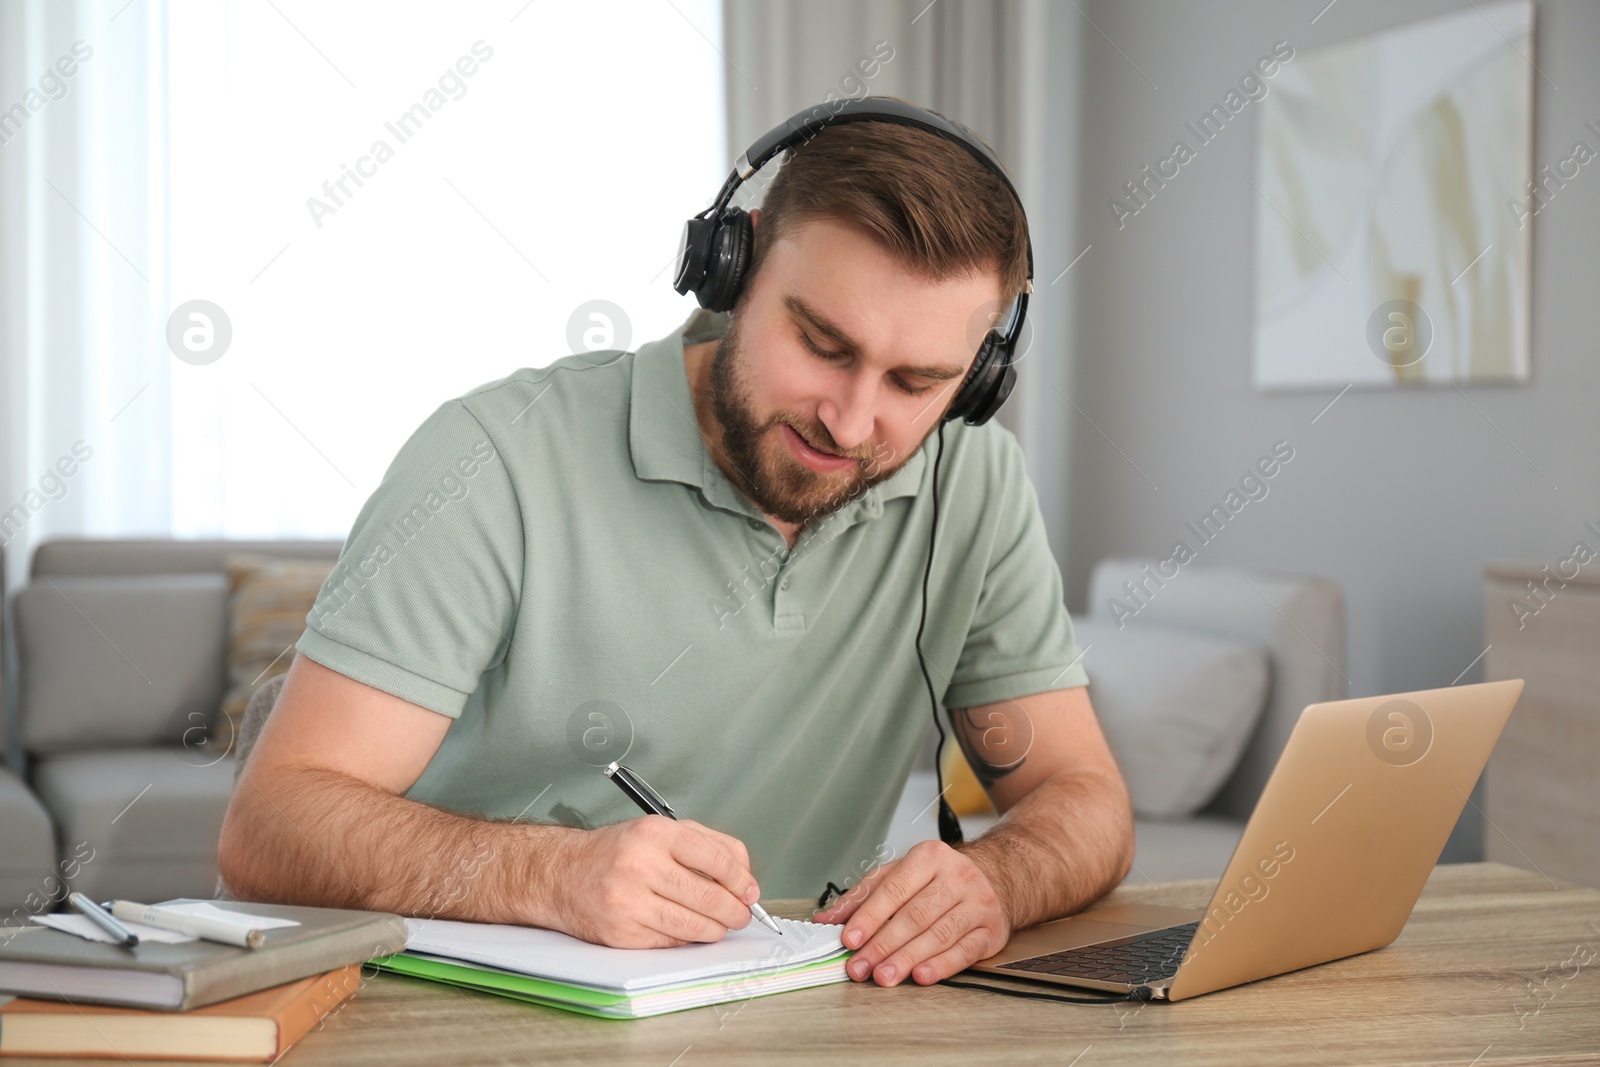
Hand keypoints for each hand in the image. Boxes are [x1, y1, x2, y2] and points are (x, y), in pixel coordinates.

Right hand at [551, 816, 760, 947]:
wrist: (561, 874)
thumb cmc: (617, 852)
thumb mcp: (660, 831)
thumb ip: (706, 845)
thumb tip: (745, 876)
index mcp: (655, 833)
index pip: (716, 859)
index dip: (742, 880)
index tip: (750, 892)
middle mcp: (640, 864)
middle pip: (709, 896)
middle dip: (735, 911)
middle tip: (741, 915)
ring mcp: (629, 901)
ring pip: (694, 925)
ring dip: (716, 929)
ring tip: (719, 925)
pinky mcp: (621, 932)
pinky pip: (670, 941)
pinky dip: (686, 938)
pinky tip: (688, 929)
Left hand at [810, 840, 1011, 986]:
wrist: (996, 876)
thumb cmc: (939, 878)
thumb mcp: (900, 874)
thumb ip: (863, 895)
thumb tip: (827, 918)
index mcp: (929, 857)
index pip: (894, 889)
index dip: (870, 917)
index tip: (850, 939)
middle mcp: (957, 877)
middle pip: (915, 915)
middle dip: (883, 945)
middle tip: (860, 967)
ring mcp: (978, 903)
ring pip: (938, 934)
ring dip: (907, 959)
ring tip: (883, 976)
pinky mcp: (992, 930)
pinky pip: (965, 951)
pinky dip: (942, 966)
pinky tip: (922, 976)